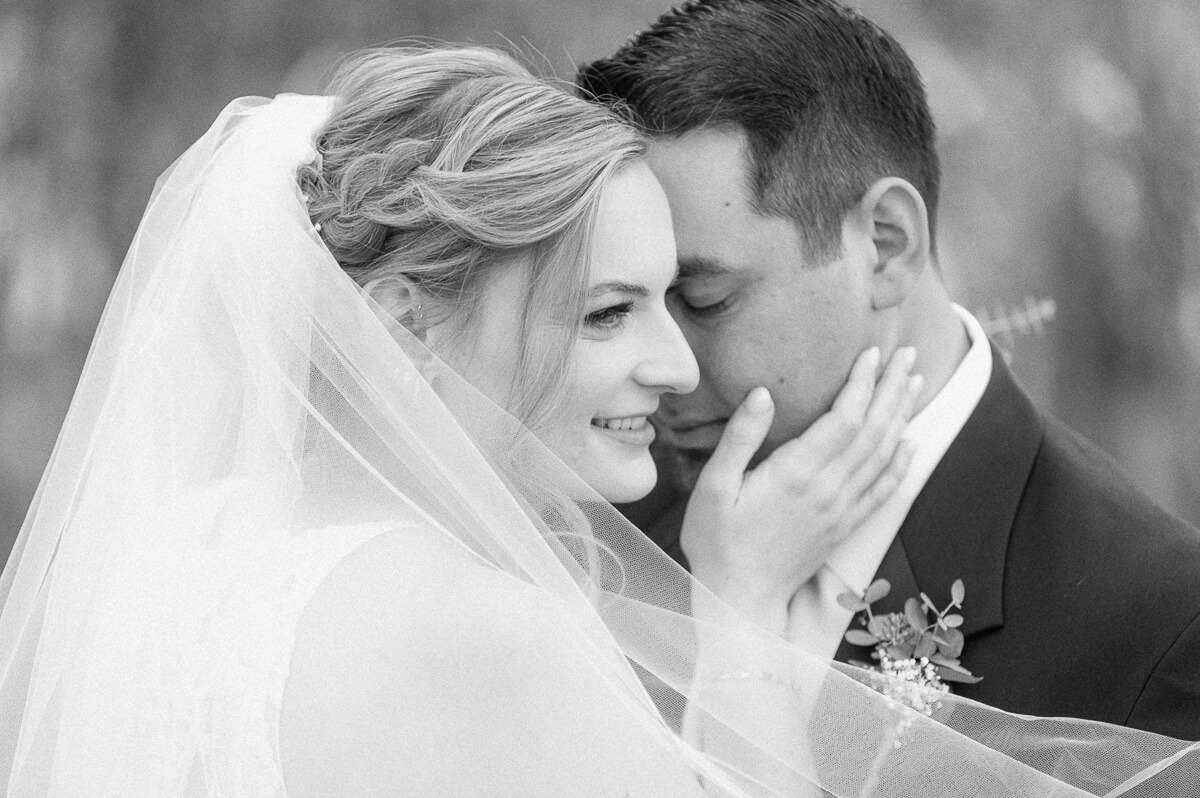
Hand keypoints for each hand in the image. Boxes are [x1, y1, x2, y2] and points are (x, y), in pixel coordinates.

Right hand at [680, 347, 920, 634]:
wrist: (739, 600)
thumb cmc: (717, 541)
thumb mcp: (712, 487)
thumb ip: (739, 439)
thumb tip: (762, 394)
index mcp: (796, 474)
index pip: (844, 418)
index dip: (862, 383)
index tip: (873, 352)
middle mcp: (827, 490)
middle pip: (873, 430)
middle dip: (893, 388)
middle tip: (908, 354)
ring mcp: (840, 511)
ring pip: (883, 455)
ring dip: (902, 415)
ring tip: (915, 382)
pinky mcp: (843, 528)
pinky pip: (883, 491)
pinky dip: (901, 463)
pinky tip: (910, 443)